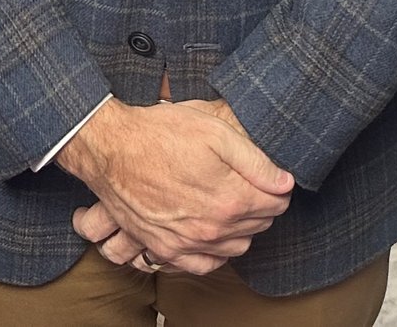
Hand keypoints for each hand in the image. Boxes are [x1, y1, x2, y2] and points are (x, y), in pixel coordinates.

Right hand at [59, 97, 292, 273]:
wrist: (111, 150)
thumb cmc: (161, 134)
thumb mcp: (215, 132)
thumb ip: (256, 161)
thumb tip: (285, 182)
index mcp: (230, 199)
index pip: (276, 203)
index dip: (278, 186)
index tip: (270, 175)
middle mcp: (212, 229)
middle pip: (259, 225)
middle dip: (262, 205)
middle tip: (252, 183)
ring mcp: (188, 243)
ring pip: (236, 247)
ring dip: (243, 228)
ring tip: (233, 203)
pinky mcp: (166, 249)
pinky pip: (205, 264)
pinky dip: (216, 251)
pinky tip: (214, 231)